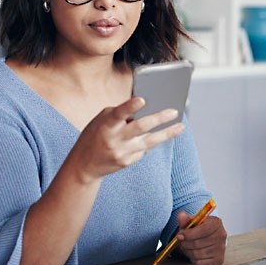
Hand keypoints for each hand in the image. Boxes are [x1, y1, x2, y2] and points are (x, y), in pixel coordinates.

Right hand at [69, 97, 184, 183]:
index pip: (118, 114)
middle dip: (158, 119)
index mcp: (106, 125)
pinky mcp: (128, 162)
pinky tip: (156, 136)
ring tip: (180, 127)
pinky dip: (149, 141)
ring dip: (167, 134)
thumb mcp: (101, 121)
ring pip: (149, 142)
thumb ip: (119, 113)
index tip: (142, 99)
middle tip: (173, 112)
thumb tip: (143, 108)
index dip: (129, 107)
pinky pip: (144, 149)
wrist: (84, 165)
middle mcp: (114, 139)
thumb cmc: (94, 136)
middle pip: (140, 128)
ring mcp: (122, 153)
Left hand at [175, 212, 226, 264]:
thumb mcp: (192, 221)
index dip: (189, 234)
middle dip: (185, 243)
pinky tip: (194, 254)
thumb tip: (181, 216)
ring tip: (187, 247)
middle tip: (181, 242)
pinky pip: (200, 263)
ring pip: (198, 254)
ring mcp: (221, 249)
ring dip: (188, 252)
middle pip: (198, 243)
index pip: (203, 230)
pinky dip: (194, 260)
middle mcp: (221, 235)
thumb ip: (185, 219)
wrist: (208, 237)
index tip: (180, 235)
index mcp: (216, 223)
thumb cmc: (199, 229)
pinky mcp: (219, 260)